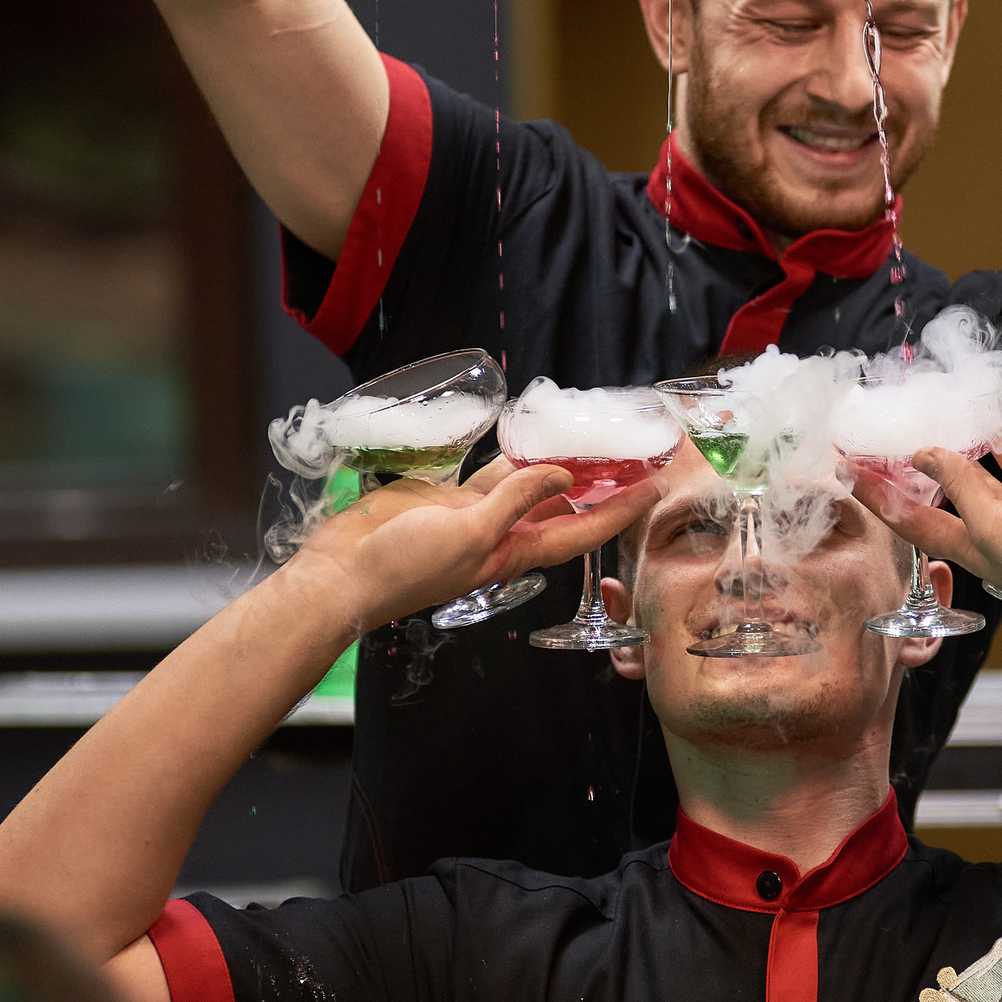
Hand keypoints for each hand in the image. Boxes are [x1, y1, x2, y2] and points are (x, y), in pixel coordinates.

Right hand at [288, 457, 655, 629]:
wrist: (345, 573)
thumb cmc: (406, 568)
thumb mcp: (469, 537)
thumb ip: (514, 502)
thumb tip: (561, 473)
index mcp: (517, 553)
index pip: (583, 529)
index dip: (622, 510)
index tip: (656, 486)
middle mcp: (505, 534)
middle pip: (565, 503)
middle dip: (599, 480)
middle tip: (631, 447)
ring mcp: (477, 515)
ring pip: (529, 481)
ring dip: (558, 459)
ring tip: (591, 429)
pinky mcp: (449, 496)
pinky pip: (491, 471)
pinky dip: (511, 451)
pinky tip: (529, 429)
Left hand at [852, 432, 1001, 629]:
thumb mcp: (993, 528)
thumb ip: (960, 487)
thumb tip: (924, 453)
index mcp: (973, 546)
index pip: (911, 518)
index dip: (877, 495)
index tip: (844, 465)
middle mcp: (999, 526)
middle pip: (952, 487)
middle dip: (927, 458)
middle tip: (899, 422)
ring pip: (999, 464)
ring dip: (980, 436)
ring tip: (956, 403)